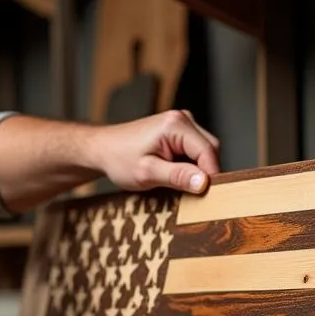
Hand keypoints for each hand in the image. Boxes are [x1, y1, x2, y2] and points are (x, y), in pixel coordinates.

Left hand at [96, 110, 220, 194]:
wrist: (103, 149)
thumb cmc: (119, 159)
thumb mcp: (148, 173)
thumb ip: (178, 176)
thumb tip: (204, 183)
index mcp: (176, 125)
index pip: (208, 151)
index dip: (212, 175)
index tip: (208, 197)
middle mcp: (182, 119)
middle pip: (211, 149)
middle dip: (205, 172)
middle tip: (192, 194)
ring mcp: (182, 123)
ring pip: (205, 151)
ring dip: (197, 169)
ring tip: (177, 182)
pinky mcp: (179, 131)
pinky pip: (195, 150)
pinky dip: (191, 165)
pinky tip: (175, 174)